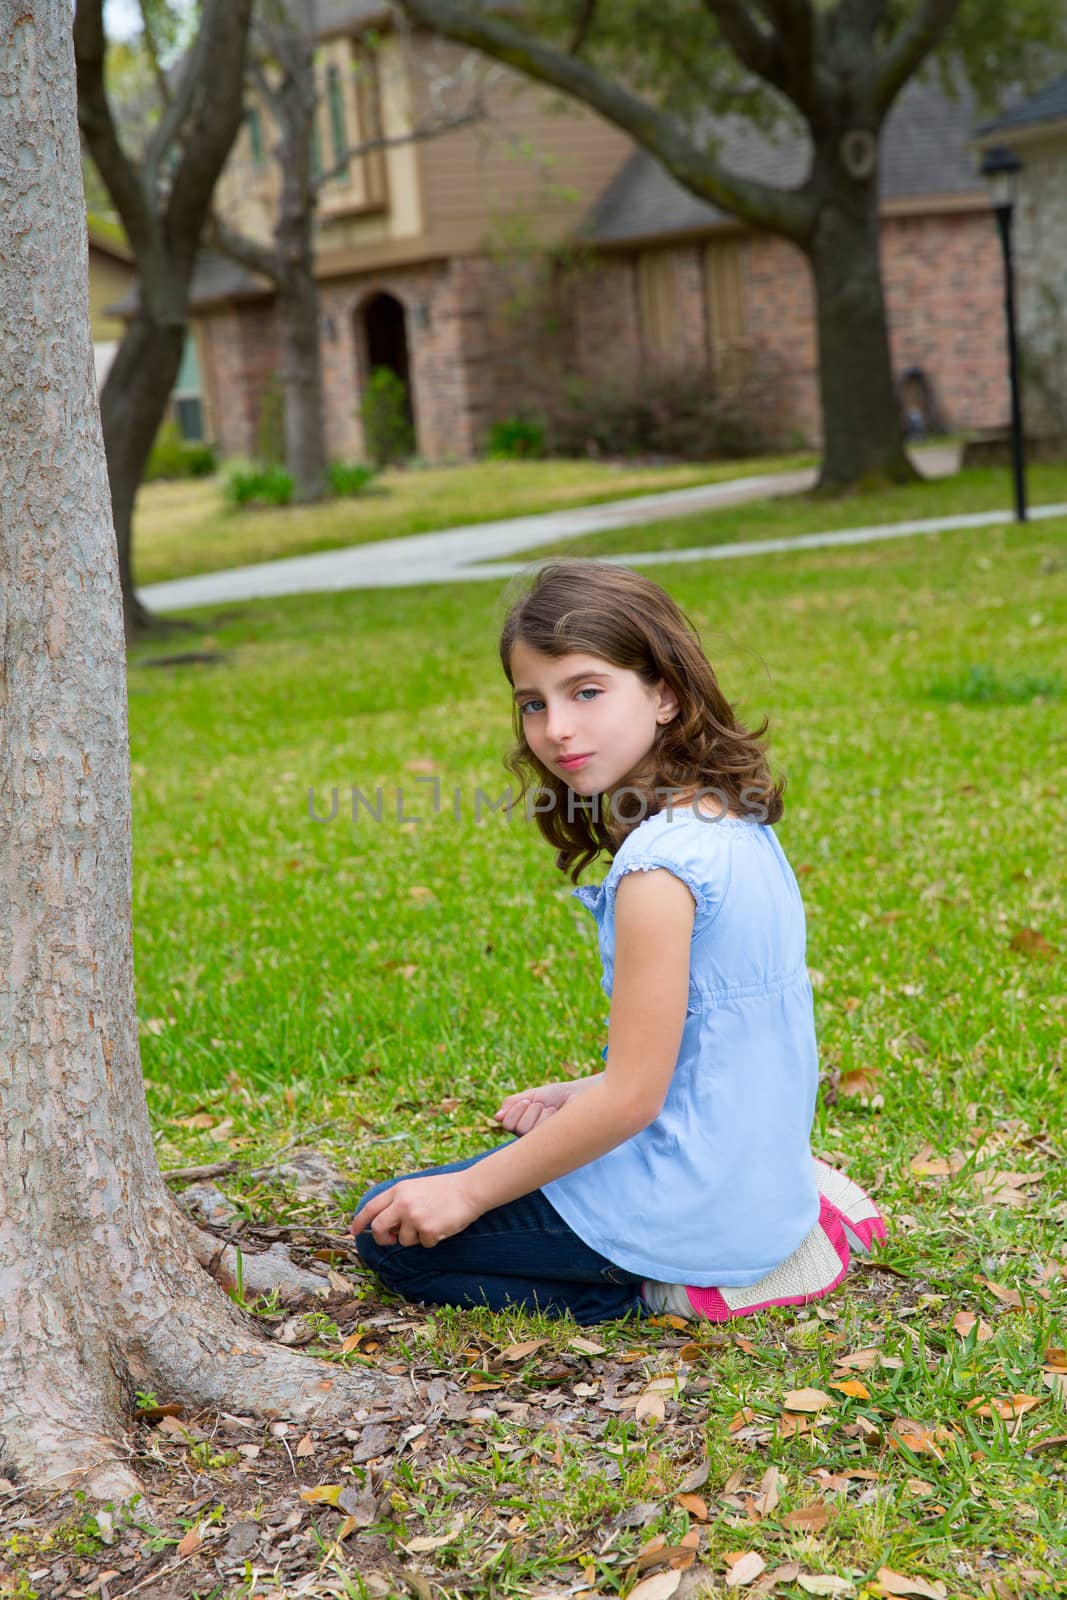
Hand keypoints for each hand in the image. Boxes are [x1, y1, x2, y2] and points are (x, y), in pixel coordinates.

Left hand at [348, 1171, 482, 1248]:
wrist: (470, 1189)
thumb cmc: (445, 1189)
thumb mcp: (416, 1187)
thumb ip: (399, 1201)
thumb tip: (387, 1226)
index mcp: (399, 1190)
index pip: (371, 1208)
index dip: (359, 1221)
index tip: (353, 1231)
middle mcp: (403, 1203)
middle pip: (378, 1227)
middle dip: (382, 1238)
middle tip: (390, 1240)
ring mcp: (414, 1217)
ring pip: (403, 1240)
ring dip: (415, 1238)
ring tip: (430, 1222)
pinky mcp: (427, 1230)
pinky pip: (423, 1244)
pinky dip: (431, 1240)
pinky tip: (441, 1226)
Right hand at [493, 1080, 581, 1135]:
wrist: (577, 1096)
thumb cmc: (554, 1096)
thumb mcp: (530, 1095)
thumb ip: (512, 1104)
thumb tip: (497, 1117)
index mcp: (519, 1126)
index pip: (506, 1123)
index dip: (516, 1109)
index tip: (528, 1100)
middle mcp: (527, 1138)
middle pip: (517, 1128)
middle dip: (530, 1110)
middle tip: (541, 1105)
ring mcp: (539, 1143)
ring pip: (528, 1130)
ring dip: (540, 1113)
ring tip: (551, 1109)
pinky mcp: (552, 1144)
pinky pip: (541, 1132)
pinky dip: (548, 1117)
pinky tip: (557, 1115)